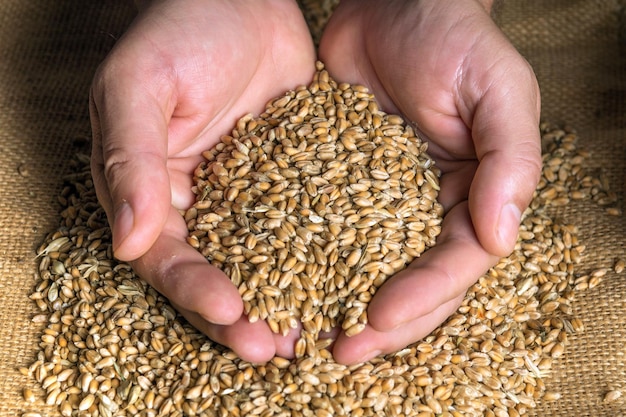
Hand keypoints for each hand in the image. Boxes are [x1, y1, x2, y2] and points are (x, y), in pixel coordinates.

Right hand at [89, 0, 315, 361]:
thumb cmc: (179, 29)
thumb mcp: (140, 86)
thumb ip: (131, 159)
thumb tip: (125, 241)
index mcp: (151, 192)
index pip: (166, 256)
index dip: (193, 288)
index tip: (230, 310)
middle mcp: (199, 205)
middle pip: (217, 273)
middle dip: (244, 314)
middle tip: (275, 348)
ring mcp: (248, 198)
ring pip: (266, 262)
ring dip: (288, 298)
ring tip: (316, 332)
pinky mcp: (292, 183)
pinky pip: (308, 226)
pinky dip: (325, 256)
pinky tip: (350, 279)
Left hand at [319, 0, 541, 363]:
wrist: (394, 4)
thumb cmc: (454, 39)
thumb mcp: (497, 91)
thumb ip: (510, 161)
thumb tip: (503, 239)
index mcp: (473, 198)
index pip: (454, 264)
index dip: (423, 297)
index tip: (379, 317)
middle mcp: (425, 211)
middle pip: (407, 282)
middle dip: (377, 321)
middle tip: (339, 350)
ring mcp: (378, 202)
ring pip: (360, 267)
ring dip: (334, 303)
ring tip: (299, 334)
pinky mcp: (334, 184)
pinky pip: (318, 230)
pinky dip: (299, 260)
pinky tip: (272, 282)